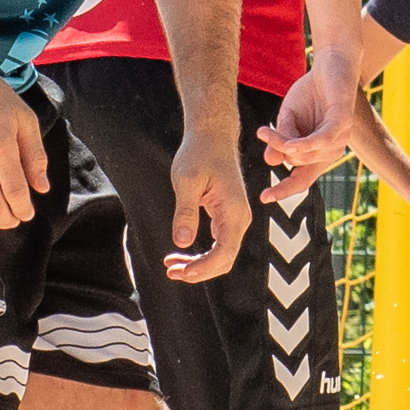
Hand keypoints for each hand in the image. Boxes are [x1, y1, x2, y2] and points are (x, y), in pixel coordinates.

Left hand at [164, 125, 247, 283]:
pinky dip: (201, 254)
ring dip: (199, 265)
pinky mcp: (226, 216)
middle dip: (199, 271)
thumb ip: (185, 212)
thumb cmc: (200, 154)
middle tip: (170, 272)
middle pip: (225, 259)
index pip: (224, 253)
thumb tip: (182, 243)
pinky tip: (180, 254)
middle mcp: (240, 218)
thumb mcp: (186, 180)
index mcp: (234, 212)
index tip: (180, 272)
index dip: (203, 268)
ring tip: (171, 267)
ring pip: (222, 254)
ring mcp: (234, 218)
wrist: (213, 136)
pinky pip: (218, 243)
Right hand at [255, 57, 355, 204]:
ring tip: (266, 129)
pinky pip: (322, 141)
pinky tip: (290, 145)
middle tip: (262, 132)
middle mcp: (330, 151)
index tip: (263, 198)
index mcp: (317, 154)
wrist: (330, 65)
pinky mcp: (342, 122)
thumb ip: (281, 139)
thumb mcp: (288, 119)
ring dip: (282, 142)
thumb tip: (271, 162)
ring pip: (304, 153)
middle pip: (295, 162)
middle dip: (275, 149)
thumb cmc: (310, 94)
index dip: (284, 190)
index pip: (302, 180)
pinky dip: (305, 145)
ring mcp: (339, 139)